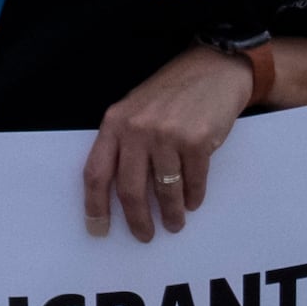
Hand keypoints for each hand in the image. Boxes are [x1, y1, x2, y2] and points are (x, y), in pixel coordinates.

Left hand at [83, 45, 252, 241]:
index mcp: (114, 124)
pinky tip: (192, 203)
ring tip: (174, 224)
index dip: (94, 205)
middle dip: (137, 219)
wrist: (211, 70)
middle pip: (129, 189)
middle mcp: (137, 130)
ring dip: (171, 213)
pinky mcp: (197, 141)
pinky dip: (193, 197)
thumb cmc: (169, 93)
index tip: (98, 229)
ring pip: (164, 190)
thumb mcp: (134, 111)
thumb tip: (117, 190)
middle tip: (144, 236)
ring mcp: (167, 135)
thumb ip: (123, 143)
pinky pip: (193, 181)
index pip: (95, 172)